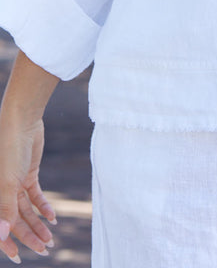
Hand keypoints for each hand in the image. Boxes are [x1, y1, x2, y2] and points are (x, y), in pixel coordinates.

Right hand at [0, 116, 55, 262]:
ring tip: (51, 238)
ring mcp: (14, 183)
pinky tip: (53, 218)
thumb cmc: (9, 149)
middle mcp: (2, 192)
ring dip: (39, 224)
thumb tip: (2, 235)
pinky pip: (35, 196)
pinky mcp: (27, 174)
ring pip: (27, 211)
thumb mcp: (7, 181)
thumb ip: (5, 209)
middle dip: (29, 236)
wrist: (22, 121)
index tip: (19, 258)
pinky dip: (44, 207)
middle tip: (44, 250)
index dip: (7, 243)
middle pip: (15, 220)